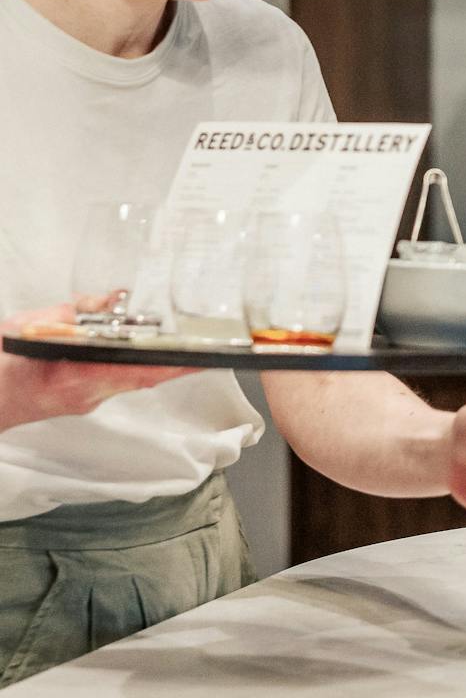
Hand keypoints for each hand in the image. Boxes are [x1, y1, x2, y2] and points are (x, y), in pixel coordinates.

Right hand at [0, 301, 197, 431]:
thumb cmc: (0, 364)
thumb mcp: (27, 328)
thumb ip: (71, 312)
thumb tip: (113, 297)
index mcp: (74, 377)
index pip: (133, 370)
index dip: (169, 364)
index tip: (199, 358)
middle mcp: (86, 394)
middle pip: (143, 376)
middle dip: (177, 362)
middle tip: (213, 348)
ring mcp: (86, 400)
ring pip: (135, 380)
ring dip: (163, 364)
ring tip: (196, 348)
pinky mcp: (84, 398)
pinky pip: (122, 380)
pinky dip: (141, 365)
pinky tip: (159, 354)